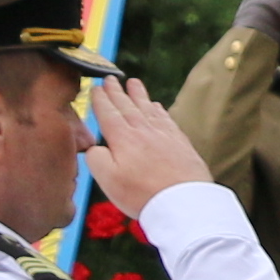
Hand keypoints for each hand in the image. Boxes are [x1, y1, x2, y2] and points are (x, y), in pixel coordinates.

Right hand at [80, 73, 210, 216]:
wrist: (184, 201)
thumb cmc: (143, 193)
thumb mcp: (108, 180)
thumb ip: (96, 158)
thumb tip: (95, 147)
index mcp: (123, 138)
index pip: (108, 112)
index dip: (101, 99)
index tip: (96, 87)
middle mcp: (143, 131)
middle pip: (127, 106)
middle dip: (117, 91)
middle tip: (111, 78)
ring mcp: (164, 135)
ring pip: (147, 108)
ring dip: (139, 94)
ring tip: (133, 83)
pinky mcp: (180, 142)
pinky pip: (166, 119)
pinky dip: (158, 110)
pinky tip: (156, 106)